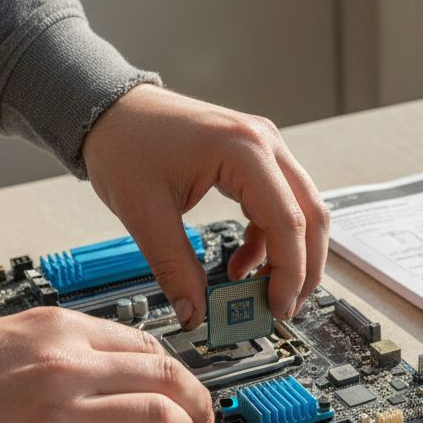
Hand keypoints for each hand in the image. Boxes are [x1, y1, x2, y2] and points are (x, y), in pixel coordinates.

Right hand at [0, 308, 213, 422]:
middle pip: (165, 378)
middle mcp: (66, 369)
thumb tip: (116, 362)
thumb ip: (62, 343)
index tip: (184, 386)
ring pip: (159, 421)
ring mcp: (60, 421)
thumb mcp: (7, 334)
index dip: (177, 370)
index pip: (145, 344)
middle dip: (196, 401)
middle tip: (201, 418)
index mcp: (57, 330)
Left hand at [82, 84, 328, 329]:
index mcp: (243, 149)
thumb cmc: (125, 141)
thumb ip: (174, 268)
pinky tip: (244, 265)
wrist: (110, 109)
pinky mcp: (256, 158)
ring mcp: (264, 148)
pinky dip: (270, 241)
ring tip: (264, 292)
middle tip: (285, 307)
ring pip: (303, 211)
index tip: (277, 308)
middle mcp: (264, 143)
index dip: (289, 273)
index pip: (288, 222)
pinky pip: (280, 205)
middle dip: (304, 269)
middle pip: (311, 216)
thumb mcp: (144, 212)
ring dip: (291, 256)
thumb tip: (194, 314)